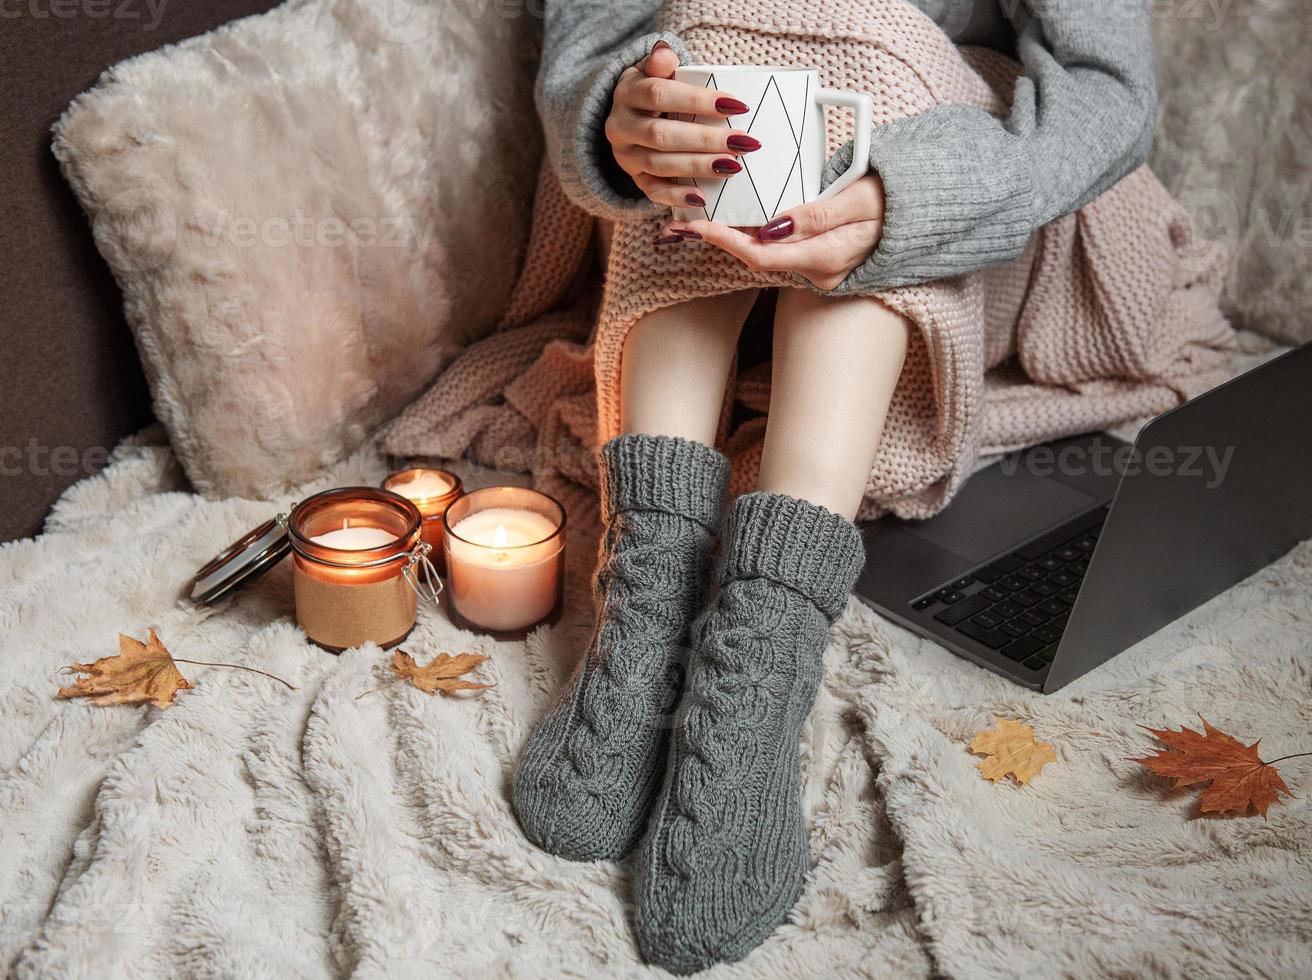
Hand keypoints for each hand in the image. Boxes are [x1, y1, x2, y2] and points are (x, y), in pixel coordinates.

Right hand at [606, 41, 762, 208]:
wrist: (627, 117)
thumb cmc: (652, 91)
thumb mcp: (652, 70)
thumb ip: (660, 63)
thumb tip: (665, 53)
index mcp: (627, 93)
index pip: (660, 94)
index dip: (697, 101)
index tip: (736, 105)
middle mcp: (620, 126)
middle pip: (662, 135)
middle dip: (705, 139)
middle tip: (742, 142)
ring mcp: (625, 156)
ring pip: (659, 165)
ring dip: (698, 166)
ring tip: (733, 166)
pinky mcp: (634, 179)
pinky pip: (652, 192)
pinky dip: (677, 197)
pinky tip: (702, 198)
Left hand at [659, 175, 885, 290]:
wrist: (921, 214)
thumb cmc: (894, 199)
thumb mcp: (860, 199)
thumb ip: (818, 214)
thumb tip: (774, 226)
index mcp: (826, 257)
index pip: (762, 255)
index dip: (726, 242)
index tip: (697, 226)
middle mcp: (818, 271)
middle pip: (756, 258)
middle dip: (718, 240)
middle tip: (679, 224)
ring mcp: (818, 269)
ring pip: (766, 254)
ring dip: (733, 238)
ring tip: (695, 221)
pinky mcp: (818, 259)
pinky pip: (779, 249)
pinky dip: (754, 235)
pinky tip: (733, 221)